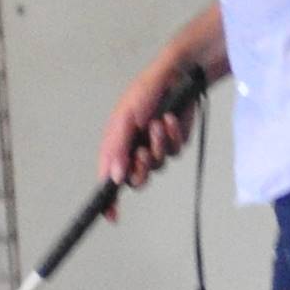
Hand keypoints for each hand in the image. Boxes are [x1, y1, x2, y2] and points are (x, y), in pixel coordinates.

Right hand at [100, 57, 201, 192]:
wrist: (180, 74)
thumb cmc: (147, 90)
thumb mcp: (125, 117)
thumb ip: (117, 148)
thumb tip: (114, 179)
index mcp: (117, 142)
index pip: (109, 177)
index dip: (109, 198)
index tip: (111, 215)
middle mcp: (134, 147)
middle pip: (135, 179)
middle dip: (141, 168)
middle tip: (143, 153)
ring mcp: (156, 146)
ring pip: (157, 167)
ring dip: (158, 146)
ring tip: (159, 124)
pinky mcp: (176, 141)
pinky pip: (174, 153)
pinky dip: (173, 137)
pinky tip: (172, 121)